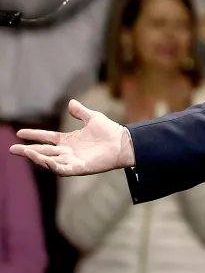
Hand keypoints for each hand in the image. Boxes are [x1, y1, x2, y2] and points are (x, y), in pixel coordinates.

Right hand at [8, 100, 135, 174]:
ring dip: (37, 157)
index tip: (19, 132)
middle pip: (44, 151)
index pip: (47, 138)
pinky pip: (62, 169)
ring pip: (49, 160)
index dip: (34, 135)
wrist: (124, 142)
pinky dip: (52, 166)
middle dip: (27, 150)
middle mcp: (68, 151)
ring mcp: (73, 160)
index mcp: (69, 140)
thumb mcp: (92, 118)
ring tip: (25, 151)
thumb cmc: (110, 131)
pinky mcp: (79, 168)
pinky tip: (43, 160)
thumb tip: (70, 103)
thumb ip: (80, 112)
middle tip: (12, 149)